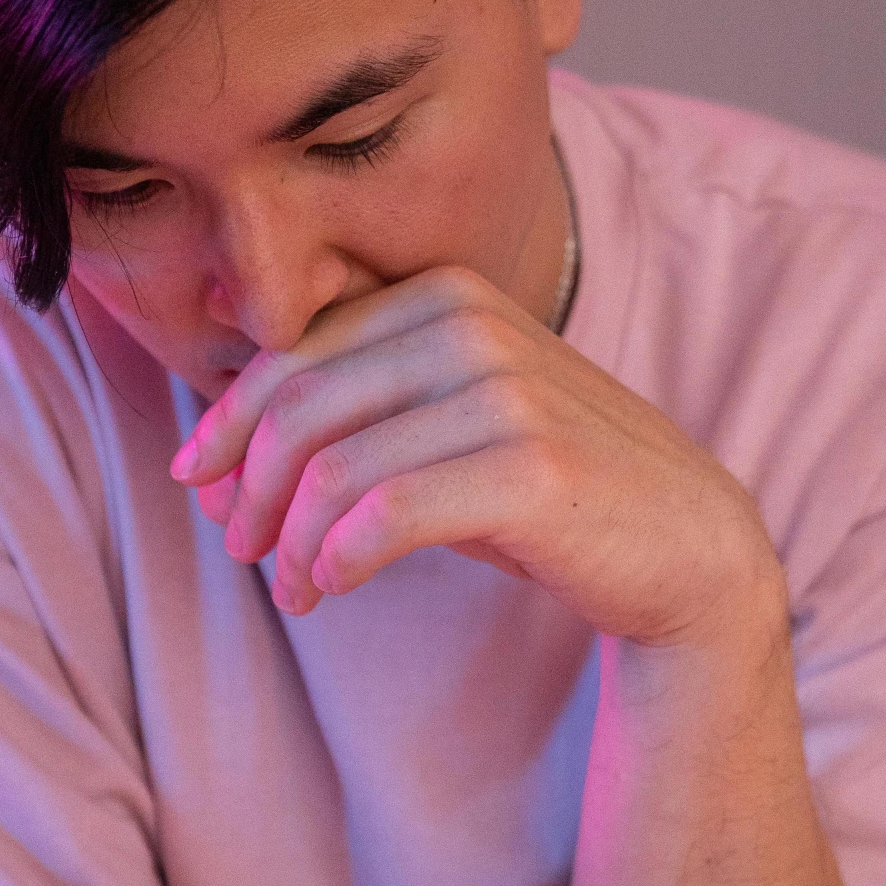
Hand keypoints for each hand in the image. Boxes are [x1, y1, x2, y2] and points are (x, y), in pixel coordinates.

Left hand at [171, 266, 779, 647]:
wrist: (685, 544)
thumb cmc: (547, 489)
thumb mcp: (450, 423)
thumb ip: (362, 408)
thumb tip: (225, 447)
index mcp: (445, 296)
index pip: (295, 353)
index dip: (230, 423)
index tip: (200, 483)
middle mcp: (473, 327)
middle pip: (301, 407)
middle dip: (248, 486)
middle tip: (236, 546)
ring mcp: (505, 394)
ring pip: (334, 468)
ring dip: (289, 541)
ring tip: (292, 589)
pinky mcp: (529, 471)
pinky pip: (385, 516)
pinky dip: (335, 558)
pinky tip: (328, 587)